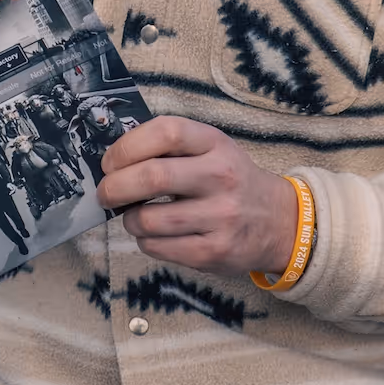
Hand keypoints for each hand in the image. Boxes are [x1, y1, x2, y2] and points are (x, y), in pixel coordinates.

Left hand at [96, 116, 297, 277]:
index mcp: (215, 144)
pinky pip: (158, 248)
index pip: (167, 132)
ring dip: (129, 219)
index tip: (110, 161)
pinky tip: (153, 234)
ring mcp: (219, 217)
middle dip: (114, 186)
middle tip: (104, 193)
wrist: (279, 221)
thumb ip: (170, 147)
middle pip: (153, 177)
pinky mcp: (213, 252)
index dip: (128, 146)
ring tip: (133, 216)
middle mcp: (221, 177)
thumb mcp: (211, 149)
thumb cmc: (230, 179)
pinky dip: (144, 241)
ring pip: (149, 219)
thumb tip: (113, 159)